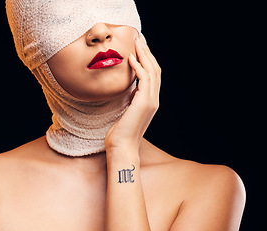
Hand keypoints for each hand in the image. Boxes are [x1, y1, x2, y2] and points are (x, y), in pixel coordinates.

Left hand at [105, 33, 160, 154]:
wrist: (121, 147)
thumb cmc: (120, 132)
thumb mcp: (126, 111)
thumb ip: (130, 99)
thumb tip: (128, 89)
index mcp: (150, 101)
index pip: (152, 75)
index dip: (147, 60)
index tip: (139, 48)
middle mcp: (153, 100)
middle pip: (155, 70)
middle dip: (147, 53)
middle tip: (140, 39)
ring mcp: (151, 102)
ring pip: (152, 72)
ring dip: (145, 55)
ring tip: (137, 43)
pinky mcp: (144, 103)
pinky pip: (144, 80)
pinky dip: (139, 67)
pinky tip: (131, 58)